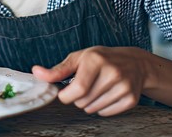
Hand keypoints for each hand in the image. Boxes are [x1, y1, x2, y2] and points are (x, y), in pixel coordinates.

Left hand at [31, 46, 148, 116]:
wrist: (135, 63)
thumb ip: (58, 69)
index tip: (65, 92)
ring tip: (96, 89)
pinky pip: (106, 113)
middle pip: (83, 101)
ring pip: (93, 109)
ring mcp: (123, 86)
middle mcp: (112, 73)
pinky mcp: (131, 99)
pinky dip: (102, 108)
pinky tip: (107, 94)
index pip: (78, 89)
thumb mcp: (80, 58)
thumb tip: (36, 72)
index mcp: (96, 60)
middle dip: (77, 98)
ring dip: (89, 104)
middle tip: (85, 86)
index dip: (66, 95)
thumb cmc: (102, 59)